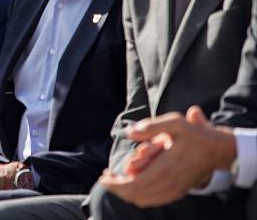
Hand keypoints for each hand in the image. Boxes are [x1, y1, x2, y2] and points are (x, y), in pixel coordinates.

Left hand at [100, 106, 236, 207]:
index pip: (133, 186)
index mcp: (165, 169)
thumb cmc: (197, 136)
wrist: (220, 150)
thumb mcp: (176, 123)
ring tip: (117, 179)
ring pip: (144, 200)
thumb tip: (130, 131)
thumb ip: (151, 127)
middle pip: (135, 195)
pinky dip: (140, 195)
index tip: (104, 177)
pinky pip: (154, 200)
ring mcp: (174, 190)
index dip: (115, 184)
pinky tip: (133, 183)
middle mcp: (168, 184)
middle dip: (118, 188)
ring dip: (128, 192)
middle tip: (106, 177)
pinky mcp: (178, 191)